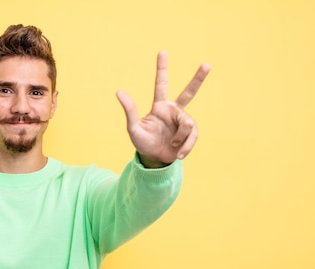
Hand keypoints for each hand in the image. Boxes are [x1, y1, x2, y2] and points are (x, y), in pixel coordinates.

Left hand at [116, 51, 209, 167]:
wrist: (155, 159)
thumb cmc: (143, 143)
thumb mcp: (133, 128)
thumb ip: (129, 110)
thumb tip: (119, 91)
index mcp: (160, 106)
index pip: (161, 84)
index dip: (162, 69)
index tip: (162, 52)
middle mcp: (174, 111)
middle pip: (189, 92)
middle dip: (198, 79)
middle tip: (207, 65)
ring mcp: (184, 121)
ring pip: (187, 123)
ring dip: (180, 137)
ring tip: (173, 145)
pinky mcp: (191, 133)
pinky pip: (192, 136)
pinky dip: (186, 146)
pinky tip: (179, 154)